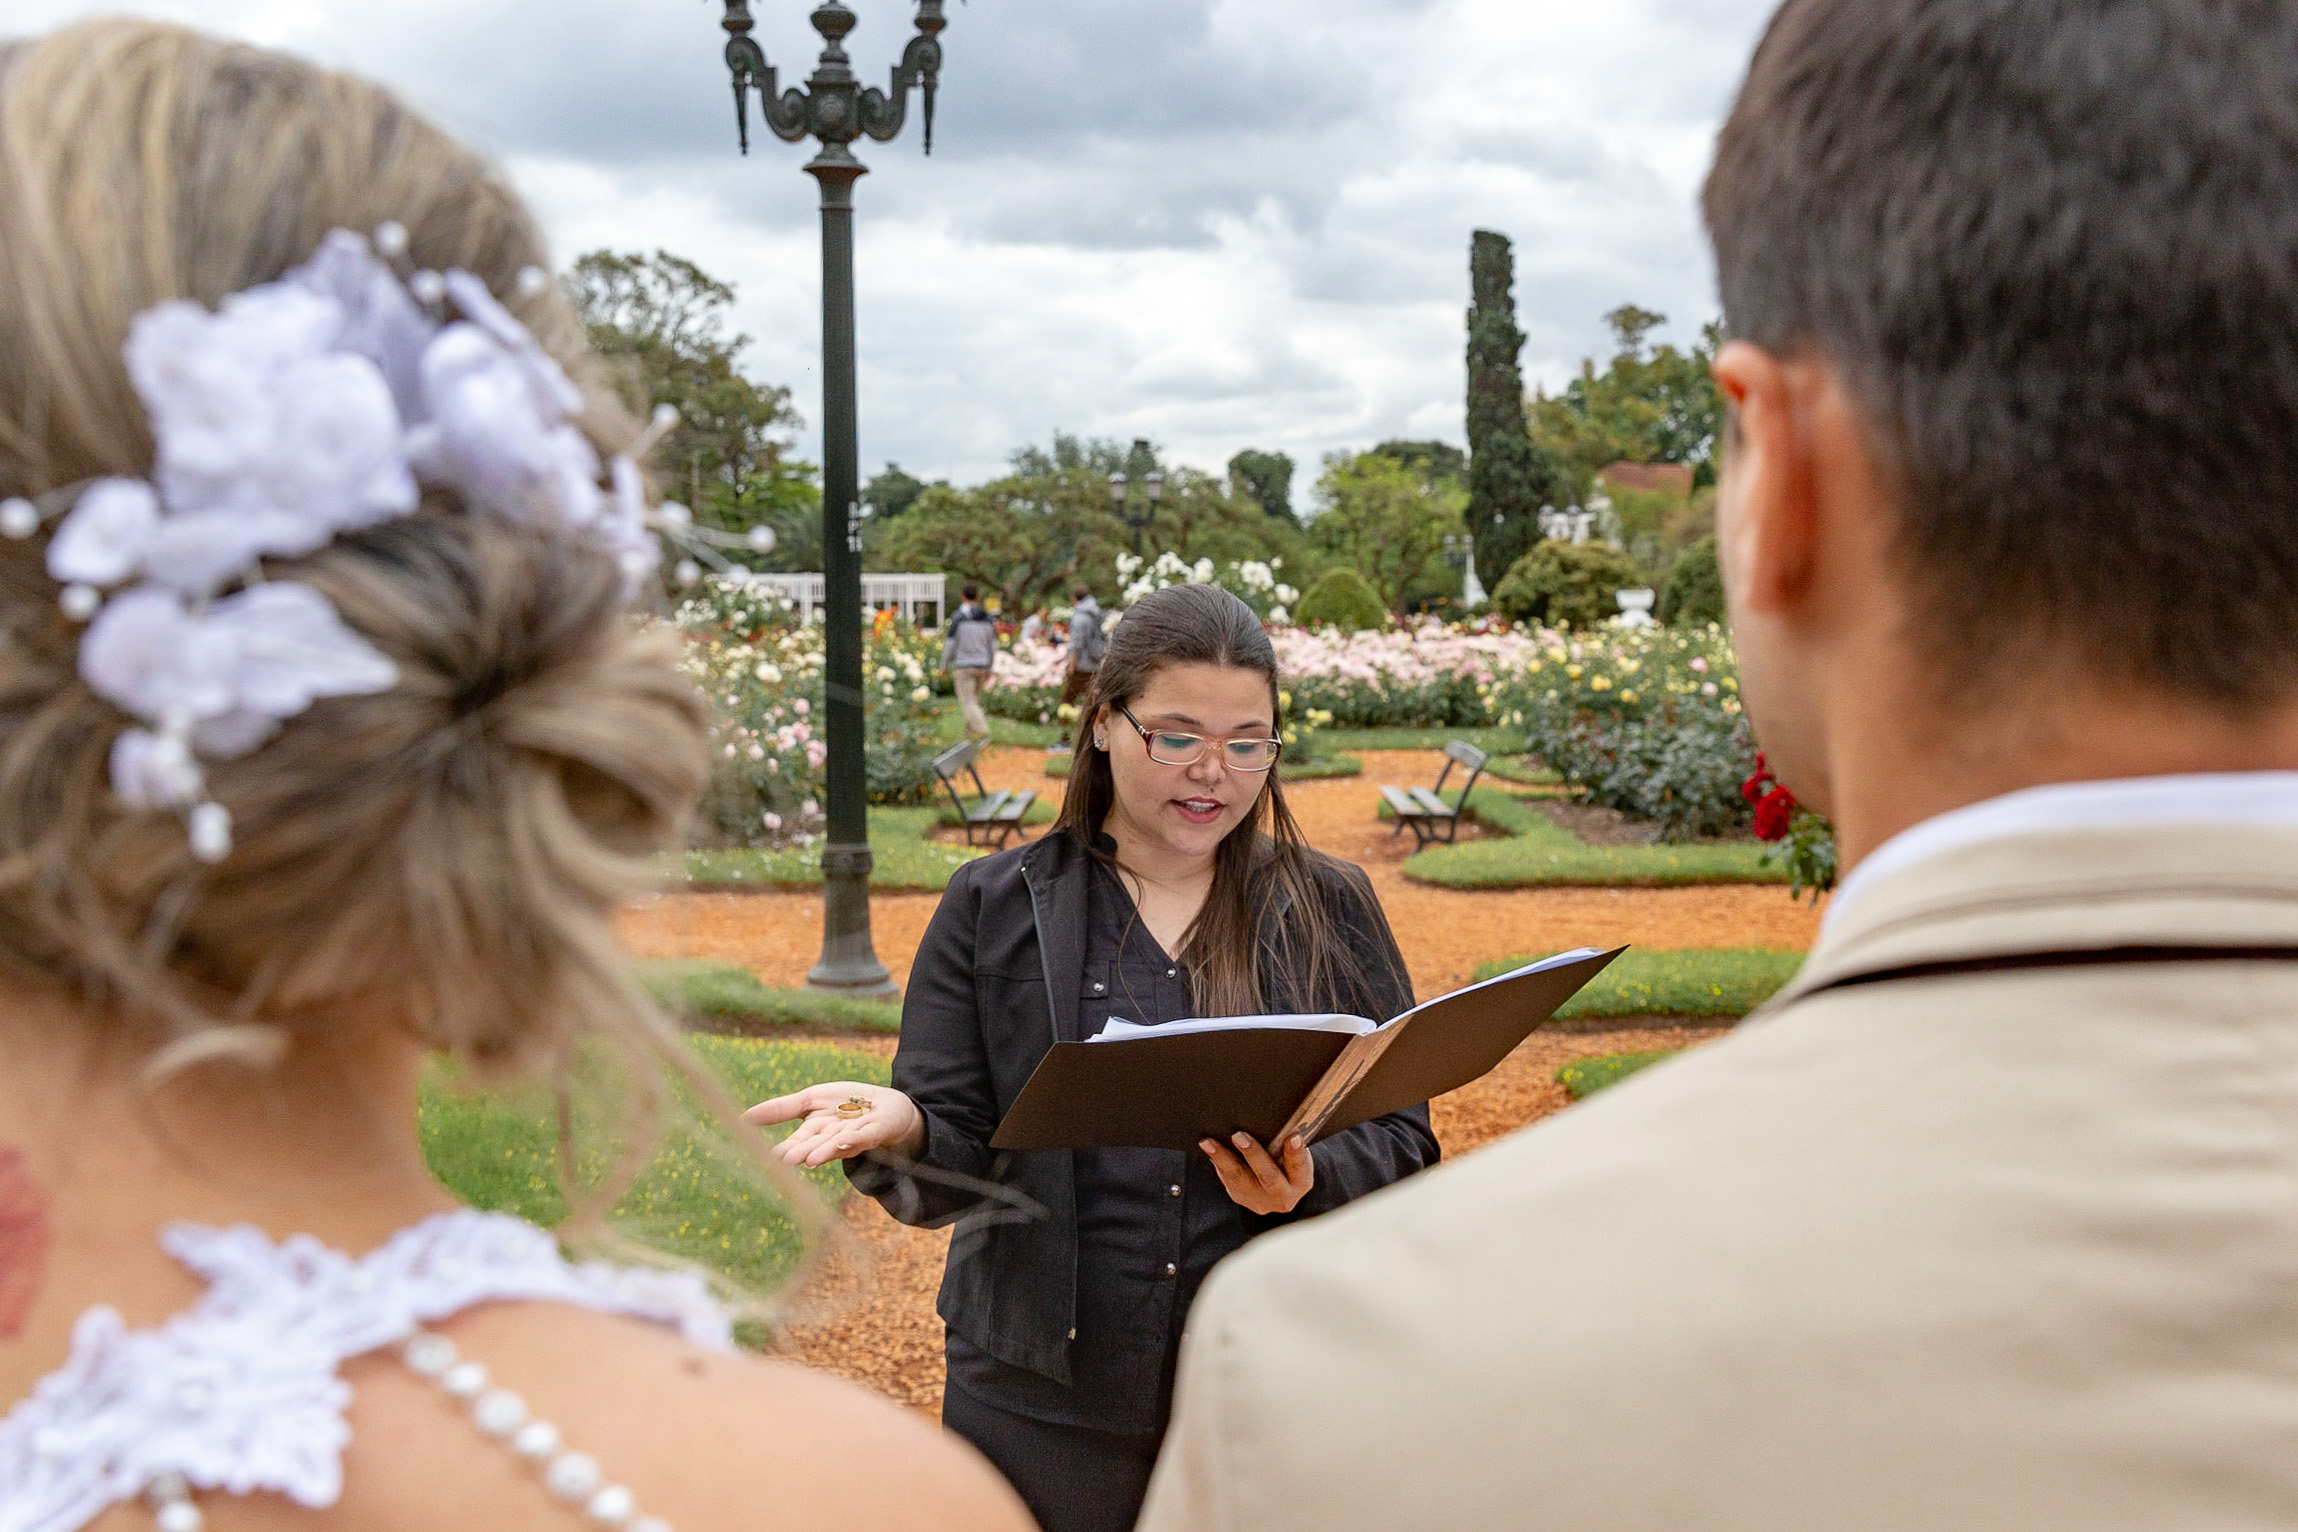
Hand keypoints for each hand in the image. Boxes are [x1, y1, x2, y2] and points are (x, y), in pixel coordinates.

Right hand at [744, 1083, 925, 1167]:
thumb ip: (780, 1109)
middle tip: (784, 1161)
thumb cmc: (845, 1104)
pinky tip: (843, 1141)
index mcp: (815, 1133)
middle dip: (801, 1153)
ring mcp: (855, 1136)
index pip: (796, 1143)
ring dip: (823, 1152)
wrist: (886, 1104)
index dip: (784, 1149)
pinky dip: (854, 1139)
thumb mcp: (810, 1100)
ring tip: (809, 1159)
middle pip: (815, 1147)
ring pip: (837, 1146)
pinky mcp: (876, 1130)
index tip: (767, 1157)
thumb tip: (741, 1117)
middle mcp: (833, 1139)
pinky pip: (865, 1136)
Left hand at [1201, 1132, 1313, 1214]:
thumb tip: (1271, 1118)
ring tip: (1209, 1142)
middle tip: (1239, 1136)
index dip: (1296, 1153)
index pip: (1300, 1167)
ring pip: (1240, 1180)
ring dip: (1223, 1159)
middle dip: (1253, 1155)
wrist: (1278, 1188)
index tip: (1293, 1135)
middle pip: (1268, 1177)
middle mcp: (1283, 1196)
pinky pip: (1228, 1181)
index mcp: (1301, 1183)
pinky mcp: (1242, 1198)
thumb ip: (1286, 1144)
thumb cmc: (1287, 1160)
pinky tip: (1208, 1149)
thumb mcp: (1294, 1156)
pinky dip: (1218, 1163)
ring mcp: (1261, 1201)